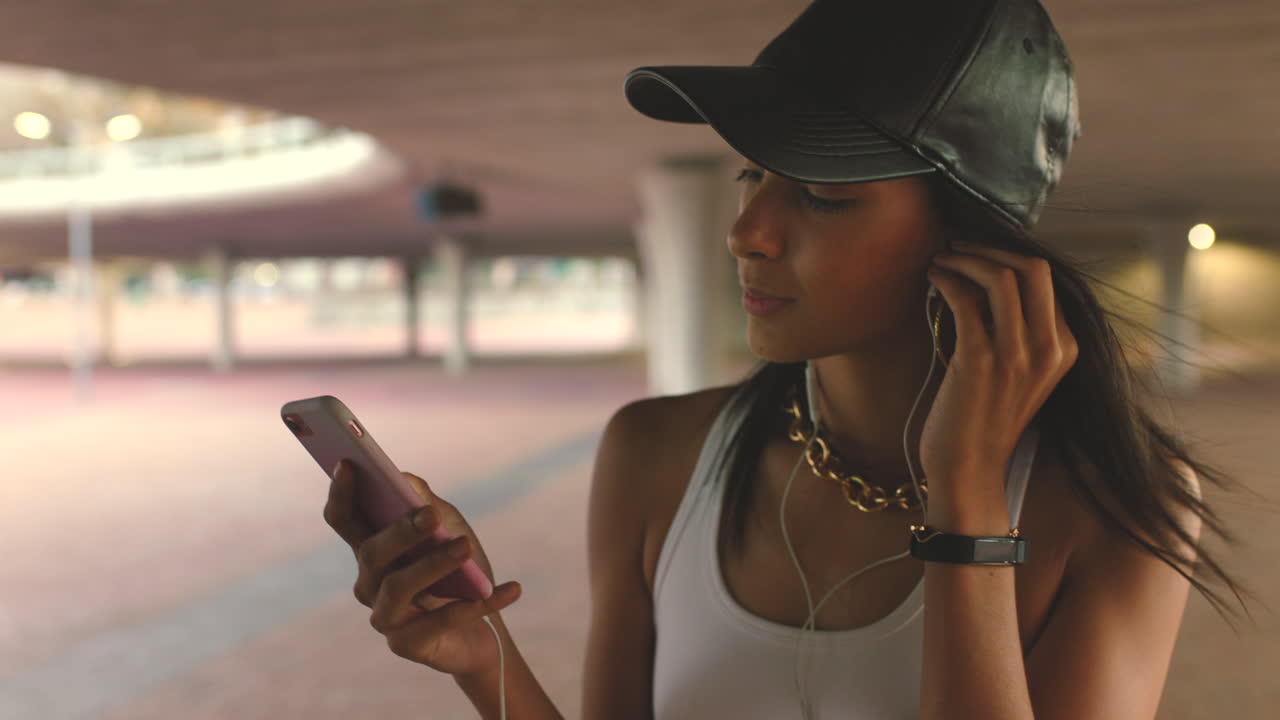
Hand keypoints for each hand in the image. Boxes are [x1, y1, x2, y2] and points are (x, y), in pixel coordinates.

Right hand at [323, 460, 521, 675]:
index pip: (345, 520)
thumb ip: (426, 503)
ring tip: (465, 547)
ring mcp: (385, 616)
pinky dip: (480, 603)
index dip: (341, 493)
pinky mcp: (408, 645)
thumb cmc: (460, 572)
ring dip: (434, 564)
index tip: (349, 464)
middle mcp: (369, 584)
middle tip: (431, 515)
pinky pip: (443, 620)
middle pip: (371, 554)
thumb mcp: (449, 528)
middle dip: (400, 532)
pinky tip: (511, 588)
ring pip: (399, 587)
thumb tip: (405, 479)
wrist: (483, 630)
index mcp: (372, 550)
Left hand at [919, 242, 1077, 522]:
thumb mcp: (1017, 370)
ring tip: (941, 259)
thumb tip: (988, 277)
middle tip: (956, 244)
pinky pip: (966, 300)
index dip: (1007, 255)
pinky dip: (947, 280)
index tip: (976, 250)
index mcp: (1066, 347)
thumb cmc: (982, 417)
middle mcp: (1049, 349)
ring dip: (964, 259)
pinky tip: (932, 279)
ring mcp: (1017, 356)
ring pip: (1000, 277)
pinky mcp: (981, 362)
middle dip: (990, 247)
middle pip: (1033, 267)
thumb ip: (1015, 328)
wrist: (967, 468)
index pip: (1045, 278)